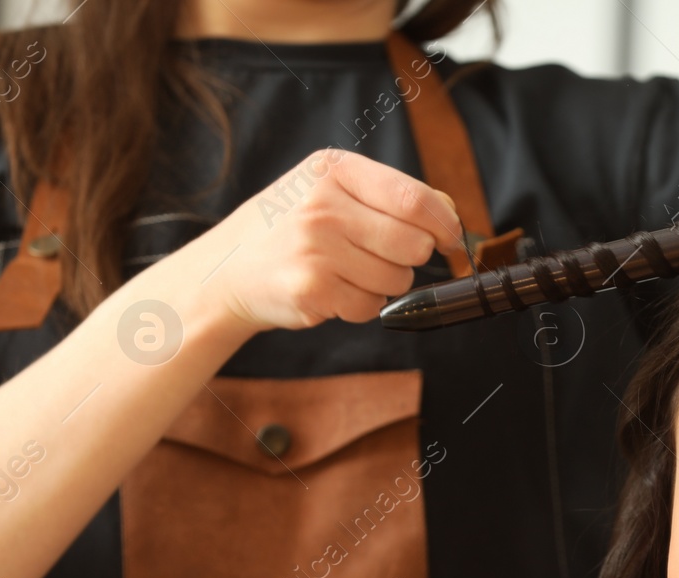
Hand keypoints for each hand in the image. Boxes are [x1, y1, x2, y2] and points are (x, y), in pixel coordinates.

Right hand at [190, 149, 465, 333]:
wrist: (227, 270)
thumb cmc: (290, 228)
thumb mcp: (331, 190)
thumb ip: (390, 195)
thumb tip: (450, 214)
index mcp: (333, 170)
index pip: (414, 199)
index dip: (444, 224)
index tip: (451, 239)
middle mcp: (323, 204)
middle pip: (413, 243)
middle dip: (409, 258)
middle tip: (377, 255)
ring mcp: (315, 247)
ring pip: (397, 279)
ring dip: (383, 283)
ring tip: (346, 270)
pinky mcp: (312, 288)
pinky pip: (371, 306)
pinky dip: (361, 305)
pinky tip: (332, 289)